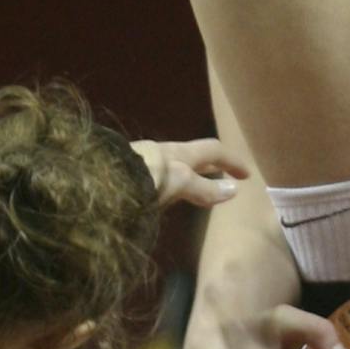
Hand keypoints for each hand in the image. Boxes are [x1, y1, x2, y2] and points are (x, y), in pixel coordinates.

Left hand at [131, 138, 247, 208]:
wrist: (101, 180)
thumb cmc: (146, 177)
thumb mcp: (180, 181)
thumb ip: (204, 188)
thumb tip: (233, 189)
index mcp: (180, 152)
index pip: (213, 150)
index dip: (232, 160)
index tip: (248, 175)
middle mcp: (164, 155)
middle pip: (194, 158)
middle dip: (212, 167)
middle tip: (226, 179)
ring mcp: (146, 165)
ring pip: (176, 168)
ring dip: (191, 176)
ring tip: (200, 191)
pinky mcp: (131, 178)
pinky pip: (160, 179)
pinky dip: (173, 186)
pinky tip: (167, 197)